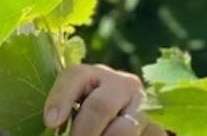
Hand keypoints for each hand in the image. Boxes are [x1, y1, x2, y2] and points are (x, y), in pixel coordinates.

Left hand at [43, 64, 166, 135]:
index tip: (50, 122)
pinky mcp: (155, 128)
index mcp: (93, 75)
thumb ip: (64, 115)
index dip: (61, 98)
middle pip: (100, 106)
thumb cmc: (85, 120)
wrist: (121, 122)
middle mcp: (121, 84)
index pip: (76, 75)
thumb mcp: (74, 111)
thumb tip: (53, 124)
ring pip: (123, 128)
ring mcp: (142, 106)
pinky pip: (147, 135)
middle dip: (84, 130)